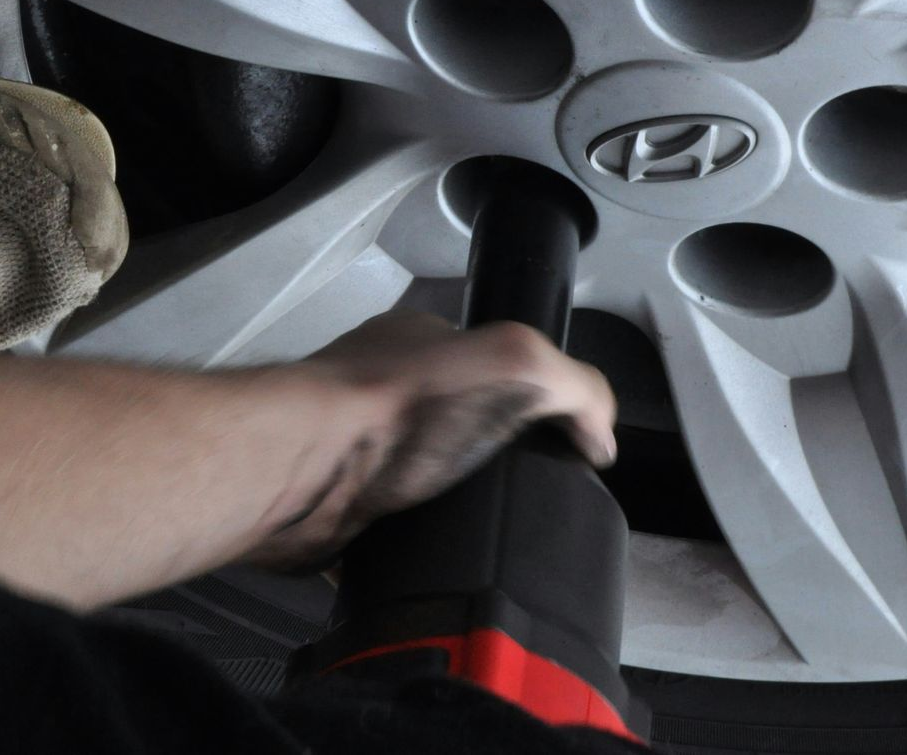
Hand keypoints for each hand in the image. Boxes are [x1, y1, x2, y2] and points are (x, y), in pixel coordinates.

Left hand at [245, 310, 617, 569]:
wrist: (304, 471)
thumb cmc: (396, 405)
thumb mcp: (515, 362)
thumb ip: (574, 385)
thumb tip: (601, 438)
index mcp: (417, 342)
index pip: (490, 360)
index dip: (532, 397)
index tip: (562, 445)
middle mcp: (379, 387)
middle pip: (454, 422)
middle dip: (490, 458)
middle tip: (530, 498)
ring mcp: (353, 447)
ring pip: (419, 478)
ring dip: (452, 507)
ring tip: (493, 537)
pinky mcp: (336, 506)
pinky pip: (386, 532)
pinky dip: (412, 549)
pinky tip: (440, 564)